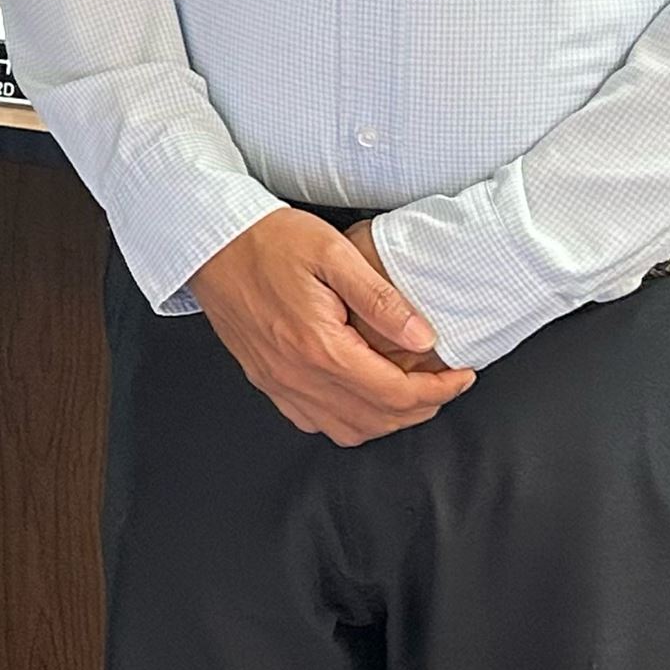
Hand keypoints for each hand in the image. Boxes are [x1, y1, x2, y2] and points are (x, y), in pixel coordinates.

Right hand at [186, 208, 475, 445]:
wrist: (208, 240)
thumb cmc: (265, 240)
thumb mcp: (331, 252)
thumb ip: (381, 298)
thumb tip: (424, 337)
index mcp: (319, 346)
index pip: (395, 392)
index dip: (439, 390)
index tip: (461, 375)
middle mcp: (297, 374)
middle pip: (376, 419)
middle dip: (420, 407)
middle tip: (442, 383)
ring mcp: (278, 381)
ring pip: (347, 429)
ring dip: (386, 418)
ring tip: (406, 389)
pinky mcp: (265, 378)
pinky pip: (314, 422)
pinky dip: (348, 420)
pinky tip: (358, 394)